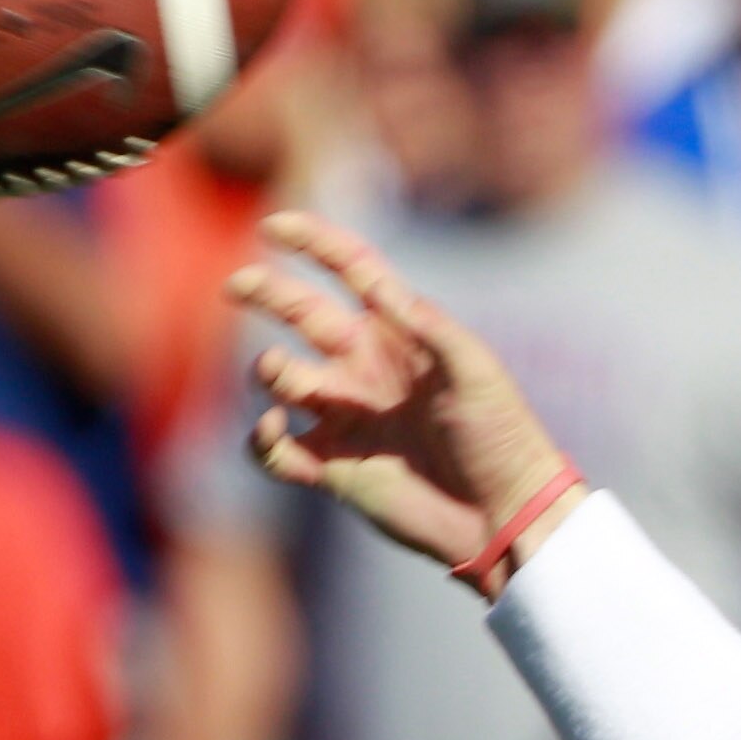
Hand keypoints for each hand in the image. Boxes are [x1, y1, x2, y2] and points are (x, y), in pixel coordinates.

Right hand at [228, 210, 579, 592]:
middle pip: (301, 313)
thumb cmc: (501, 437)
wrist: (503, 514)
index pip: (350, 271)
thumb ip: (428, 326)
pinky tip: (277, 429)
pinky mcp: (333, 469)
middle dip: (265, 292)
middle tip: (237, 285)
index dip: (313, 243)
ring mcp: (346, 418)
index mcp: (400, 335)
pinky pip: (275, 450)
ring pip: (281, 378)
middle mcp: (365, 368)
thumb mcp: (475, 371)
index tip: (274, 225)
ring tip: (288, 376)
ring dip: (271, 369)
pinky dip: (261, 439)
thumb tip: (378, 290)